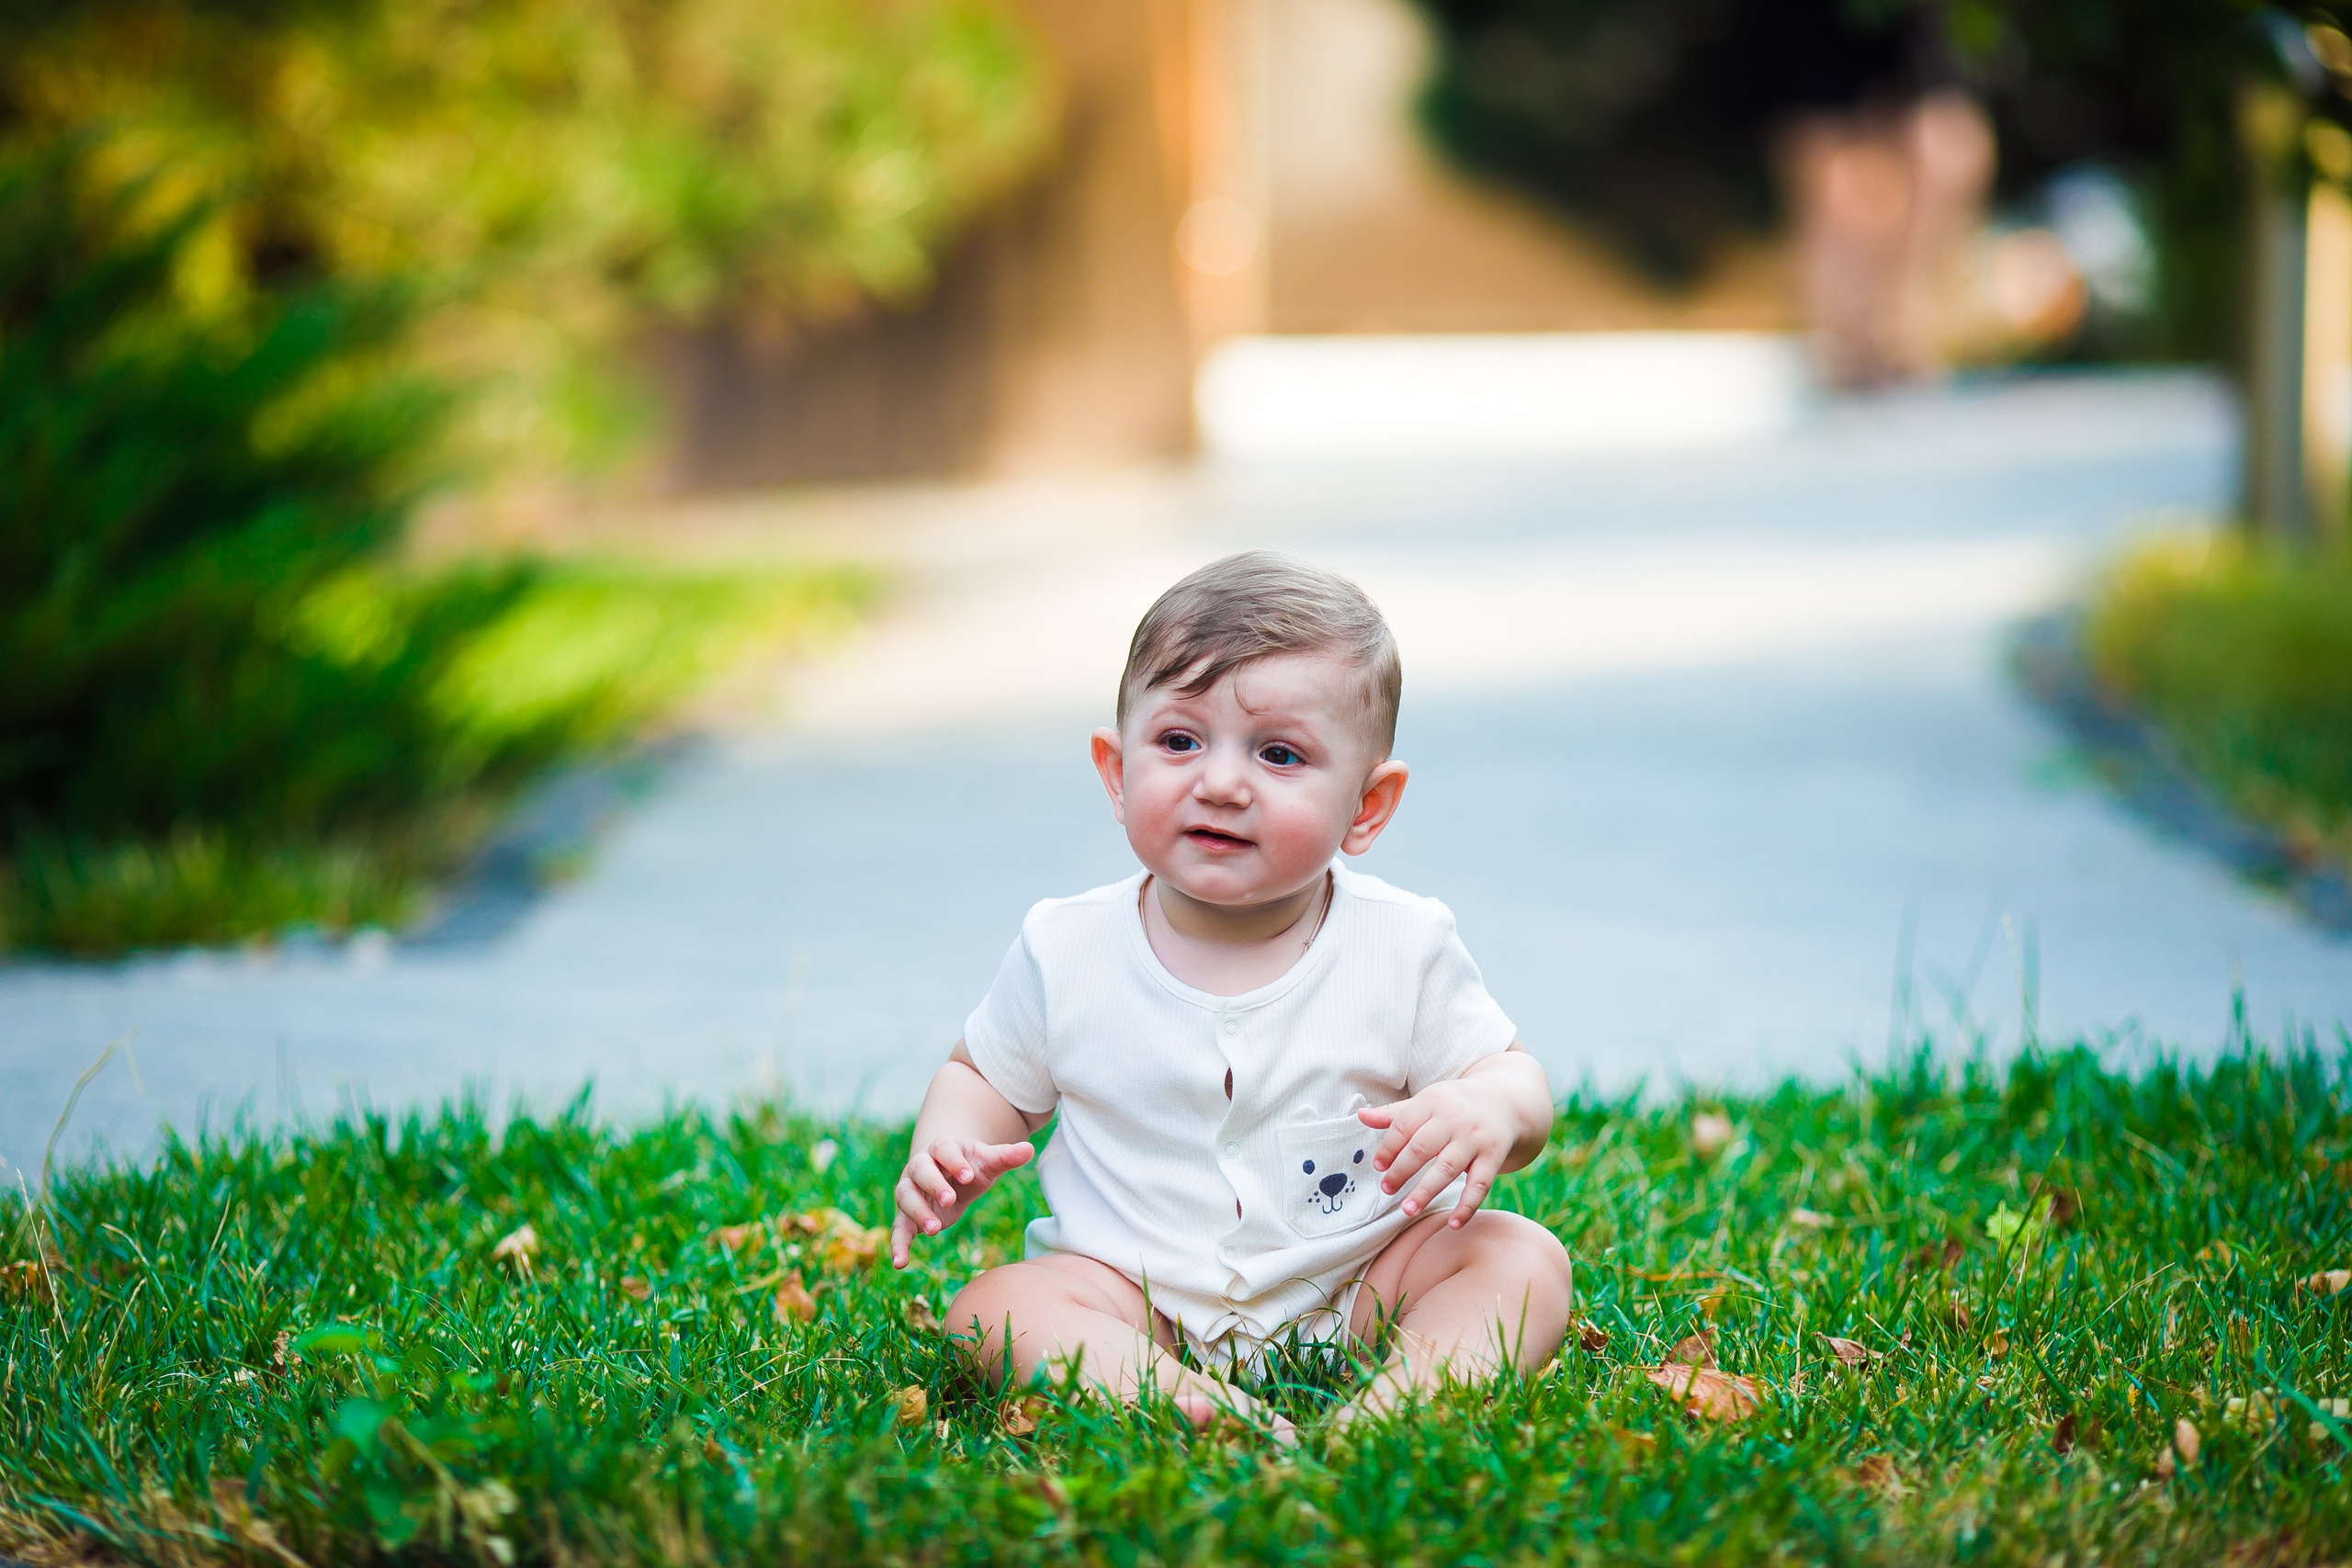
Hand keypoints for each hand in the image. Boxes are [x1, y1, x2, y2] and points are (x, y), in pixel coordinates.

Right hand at [890, 1136, 1032, 1267]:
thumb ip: (1006, 1156)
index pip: (944, 1149)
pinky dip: (898, 1244)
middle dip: (934, 1185)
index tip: (968, 1176)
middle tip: (950, 1200)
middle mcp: (920, 1166)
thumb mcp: (988, 1161)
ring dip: (918, 1213)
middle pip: (919, 1171)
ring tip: (935, 1230)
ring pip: (906, 1197)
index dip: (954, 1161)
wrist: (948, 1174)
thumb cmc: (970, 1166)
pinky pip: (899, 1227)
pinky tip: (900, 1263)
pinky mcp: (908, 1214)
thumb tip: (1030, 1149)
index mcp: (942, 1147)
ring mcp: (911, 1189)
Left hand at [1358, 1080, 1519, 1226]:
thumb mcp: (1427, 1102)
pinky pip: (1480, 1185)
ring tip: (1407, 1211)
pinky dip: (1467, 1206)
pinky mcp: (1493, 1157)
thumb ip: (1394, 1114)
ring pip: (1447, 1169)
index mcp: (1433, 1102)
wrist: (1506, 1102)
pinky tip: (1453, 1224)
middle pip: (1422, 1148)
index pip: (1404, 1126)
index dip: (1388, 1148)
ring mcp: (1475, 1139)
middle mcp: (1454, 1119)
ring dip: (1426, 1192)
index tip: (1378, 1167)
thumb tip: (1360, 1116)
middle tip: (1386, 1190)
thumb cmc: (1454, 1105)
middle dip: (1401, 1171)